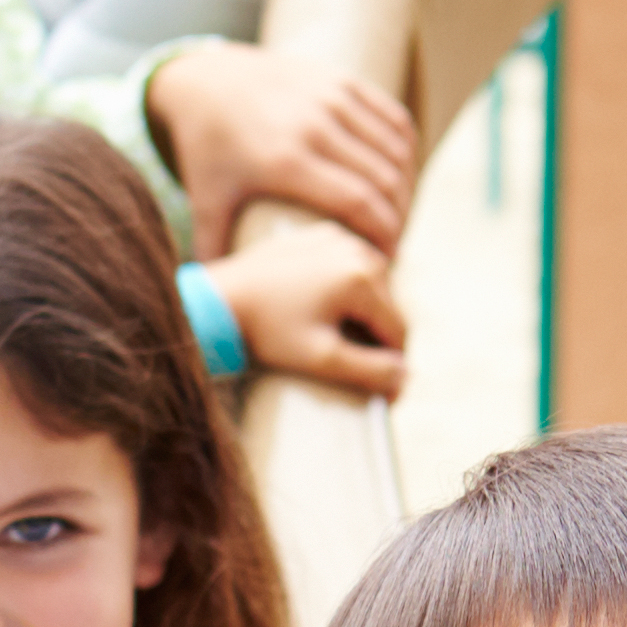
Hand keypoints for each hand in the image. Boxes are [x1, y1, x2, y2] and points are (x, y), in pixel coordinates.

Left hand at [146, 40, 416, 256]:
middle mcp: (314, 124)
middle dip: (399, 217)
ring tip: (399, 215)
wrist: (205, 80)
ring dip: (407, 186)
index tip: (387, 259)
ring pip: (397, 150)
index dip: (385, 235)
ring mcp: (331, 96)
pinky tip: (400, 177)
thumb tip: (217, 310)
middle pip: (385, 180)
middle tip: (395, 243)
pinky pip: (395, 119)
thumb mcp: (206, 201)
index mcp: (286, 159)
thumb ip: (214, 253)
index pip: (360, 203)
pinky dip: (406, 151)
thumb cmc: (208, 151)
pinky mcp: (343, 79)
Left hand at [217, 220, 406, 398]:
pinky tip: (322, 310)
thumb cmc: (268, 330)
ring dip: (364, 314)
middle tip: (355, 367)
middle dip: (378, 338)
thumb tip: (406, 377)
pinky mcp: (320, 234)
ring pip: (372, 286)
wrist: (220, 298)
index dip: (392, 364)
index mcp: (363, 276)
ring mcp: (339, 237)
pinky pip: (348, 267)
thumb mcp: (322, 358)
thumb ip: (370, 371)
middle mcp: (357, 248)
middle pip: (389, 305)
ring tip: (336, 339)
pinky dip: (346, 291)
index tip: (380, 392)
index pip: (399, 329)